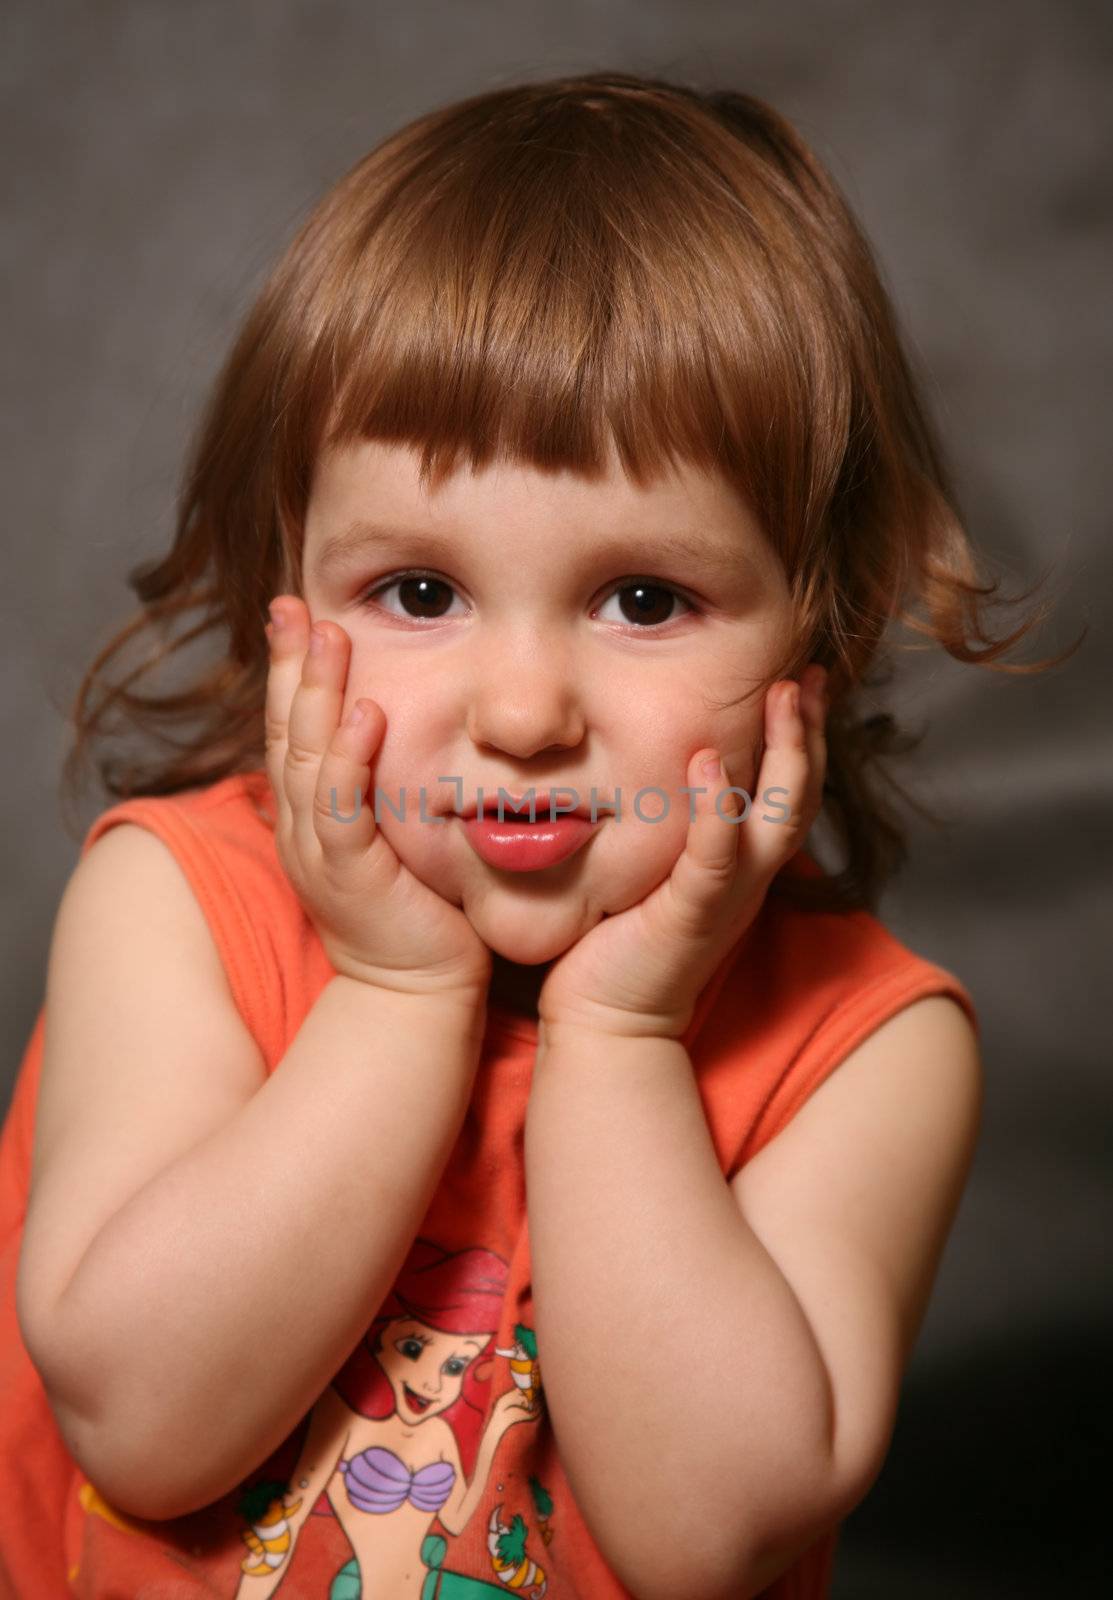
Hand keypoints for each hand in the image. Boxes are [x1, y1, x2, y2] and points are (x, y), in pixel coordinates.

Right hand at [264, 596, 491, 1002]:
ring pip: (304, 759)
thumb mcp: (395, 836)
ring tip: (327, 637)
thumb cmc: (420, 914)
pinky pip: (341, 810)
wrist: (418, 995)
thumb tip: (405, 725)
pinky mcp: (350, 878)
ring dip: (314, 694)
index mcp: (310, 816)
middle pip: (284, 731)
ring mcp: (319, 853)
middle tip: (293, 603)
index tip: (293, 609)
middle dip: (288, 664)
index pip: (289, 728)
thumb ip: (388, 786)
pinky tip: (364, 715)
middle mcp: (302, 829)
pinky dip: (347, 761)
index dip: (287, 669)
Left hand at [536, 667, 828, 1038]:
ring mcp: (726, 896)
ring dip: (784, 754)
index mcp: (742, 861)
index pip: (787, 788)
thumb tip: (657, 760)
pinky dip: (717, 811)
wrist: (604, 1018)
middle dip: (808, 730)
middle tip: (810, 673)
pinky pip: (716, 859)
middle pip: (800, 794)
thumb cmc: (618, 939)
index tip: (802, 678)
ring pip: (776, 818)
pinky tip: (706, 763)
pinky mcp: (690, 916)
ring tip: (784, 696)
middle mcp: (747, 875)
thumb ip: (668, 818)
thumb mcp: (653, 864)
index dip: (802, 735)